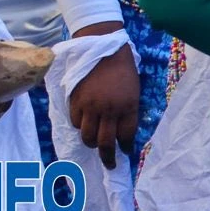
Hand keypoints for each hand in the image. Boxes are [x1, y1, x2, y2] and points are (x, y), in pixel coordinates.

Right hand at [68, 22, 137, 169]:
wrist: (103, 46)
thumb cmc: (123, 69)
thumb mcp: (134, 90)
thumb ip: (128, 111)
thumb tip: (123, 133)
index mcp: (128, 105)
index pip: (127, 136)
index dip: (126, 147)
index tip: (125, 152)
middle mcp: (109, 109)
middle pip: (106, 143)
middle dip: (108, 158)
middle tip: (110, 164)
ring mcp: (91, 106)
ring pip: (88, 137)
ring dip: (92, 143)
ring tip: (95, 142)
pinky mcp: (76, 101)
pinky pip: (76, 122)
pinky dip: (80, 125)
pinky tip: (84, 122)